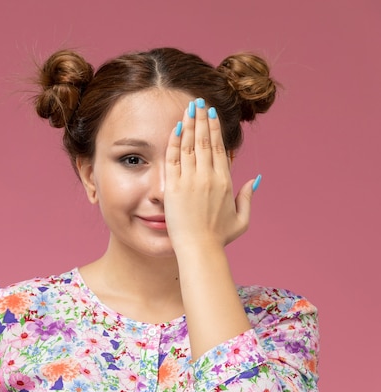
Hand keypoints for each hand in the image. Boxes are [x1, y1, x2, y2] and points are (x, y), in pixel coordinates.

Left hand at [164, 98, 256, 248]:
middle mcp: (209, 177)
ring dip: (190, 124)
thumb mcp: (241, 219)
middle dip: (203, 119)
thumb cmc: (219, 238)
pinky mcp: (175, 187)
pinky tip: (177, 127)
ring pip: (191, 145)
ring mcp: (191, 180)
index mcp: (225, 182)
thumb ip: (248, 197)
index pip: (220, 148)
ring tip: (189, 107)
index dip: (215, 129)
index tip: (212, 114)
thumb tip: (257, 179)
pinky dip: (175, 141)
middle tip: (199, 102)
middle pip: (206, 141)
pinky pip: (174, 158)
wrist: (199, 249)